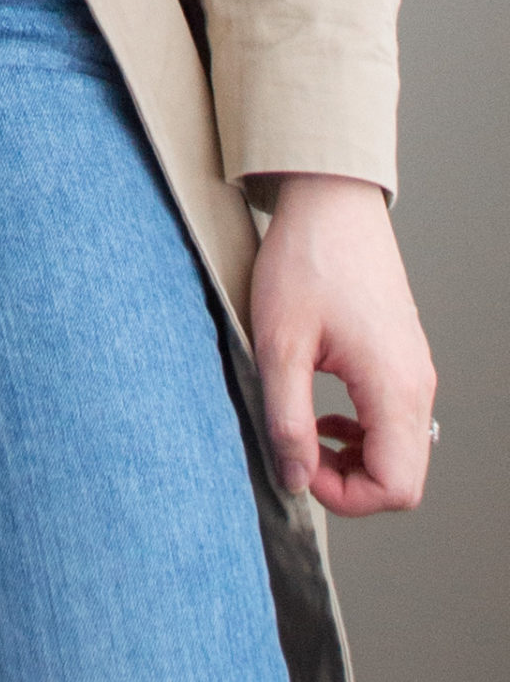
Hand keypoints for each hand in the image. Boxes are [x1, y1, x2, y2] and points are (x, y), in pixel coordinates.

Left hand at [249, 172, 435, 516]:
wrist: (330, 201)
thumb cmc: (306, 260)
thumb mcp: (280, 344)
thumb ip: (288, 419)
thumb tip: (295, 478)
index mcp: (395, 387)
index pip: (397, 487)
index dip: (345, 496)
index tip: (298, 465)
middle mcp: (417, 385)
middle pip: (404, 476)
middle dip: (350, 482)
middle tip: (299, 450)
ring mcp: (414, 370)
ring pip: (400, 449)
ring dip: (354, 456)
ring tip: (305, 428)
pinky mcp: (402, 356)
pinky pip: (395, 419)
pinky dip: (361, 429)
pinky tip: (323, 407)